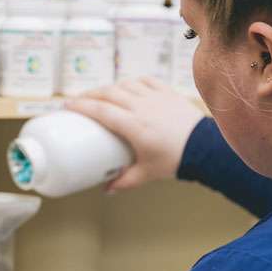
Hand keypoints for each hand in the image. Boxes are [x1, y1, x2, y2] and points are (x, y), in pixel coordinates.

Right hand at [65, 77, 205, 191]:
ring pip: (125, 85)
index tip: (67, 106)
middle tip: (78, 100)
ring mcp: (155, 97)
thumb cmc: (174, 160)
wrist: (204, 147)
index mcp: (133, 125)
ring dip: (109, 87)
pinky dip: (132, 82)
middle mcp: (141, 107)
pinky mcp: (167, 93)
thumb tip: (107, 190)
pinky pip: (145, 80)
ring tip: (99, 94)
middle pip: (108, 93)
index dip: (81, 106)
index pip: (100, 110)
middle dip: (89, 94)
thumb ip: (124, 181)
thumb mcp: (146, 173)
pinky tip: (127, 85)